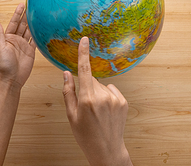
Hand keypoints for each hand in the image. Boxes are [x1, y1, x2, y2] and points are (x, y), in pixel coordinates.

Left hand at [0, 3, 35, 88]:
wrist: (12, 78)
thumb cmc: (4, 65)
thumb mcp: (0, 48)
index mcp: (8, 38)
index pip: (14, 23)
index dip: (18, 14)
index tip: (22, 5)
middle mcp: (16, 40)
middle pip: (23, 25)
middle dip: (27, 16)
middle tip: (32, 6)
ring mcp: (24, 45)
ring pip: (29, 31)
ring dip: (33, 23)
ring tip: (38, 14)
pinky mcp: (31, 51)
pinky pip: (35, 40)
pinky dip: (38, 34)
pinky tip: (41, 28)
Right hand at [62, 37, 132, 165]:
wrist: (107, 150)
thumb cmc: (85, 135)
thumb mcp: (71, 115)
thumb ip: (68, 92)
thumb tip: (66, 73)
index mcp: (87, 99)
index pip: (84, 70)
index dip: (83, 53)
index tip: (85, 40)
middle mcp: (102, 96)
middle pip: (92, 80)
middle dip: (87, 87)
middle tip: (86, 106)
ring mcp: (115, 98)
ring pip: (102, 86)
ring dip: (98, 93)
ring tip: (97, 112)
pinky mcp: (123, 101)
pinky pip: (112, 90)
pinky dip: (108, 97)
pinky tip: (106, 111)